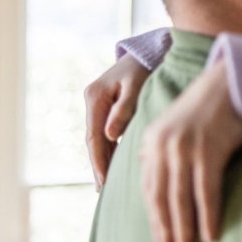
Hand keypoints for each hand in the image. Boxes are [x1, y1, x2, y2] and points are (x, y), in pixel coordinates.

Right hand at [85, 53, 150, 188]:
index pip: (94, 136)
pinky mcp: (107, 109)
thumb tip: (110, 135)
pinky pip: (107, 134)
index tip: (103, 180)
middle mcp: (92, 102)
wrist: (149, 51)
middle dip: (98, 165)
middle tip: (104, 190)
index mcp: (95, 96)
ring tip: (108, 186)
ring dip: (104, 160)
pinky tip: (116, 166)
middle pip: (93, 140)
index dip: (98, 160)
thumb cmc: (146, 66)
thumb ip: (124, 108)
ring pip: (99, 139)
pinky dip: (110, 150)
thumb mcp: (136, 85)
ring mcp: (98, 106)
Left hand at [139, 60, 241, 241]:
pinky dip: (207, 216)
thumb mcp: (176, 124)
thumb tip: (146, 168)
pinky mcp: (209, 150)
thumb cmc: (209, 106)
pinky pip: (206, 192)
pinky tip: (210, 235)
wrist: (233, 80)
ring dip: (184, 230)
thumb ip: (160, 147)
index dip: (154, 218)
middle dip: (166, 230)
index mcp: (152, 142)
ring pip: (181, 199)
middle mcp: (163, 146)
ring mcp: (185, 149)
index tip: (160, 240)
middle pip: (161, 198)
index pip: (149, 189)